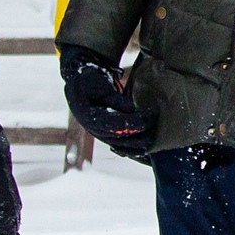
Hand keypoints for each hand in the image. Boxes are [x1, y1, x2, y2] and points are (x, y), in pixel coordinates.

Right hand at [58, 43, 154, 158]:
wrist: (81, 86)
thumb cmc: (91, 82)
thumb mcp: (99, 85)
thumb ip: (113, 98)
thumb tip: (130, 109)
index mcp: (89, 116)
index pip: (112, 124)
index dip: (132, 123)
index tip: (147, 117)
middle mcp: (93, 129)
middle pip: (117, 139)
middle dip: (138, 134)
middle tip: (154, 124)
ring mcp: (100, 134)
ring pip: (119, 147)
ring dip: (137, 146)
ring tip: (153, 141)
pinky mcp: (106, 136)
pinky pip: (120, 148)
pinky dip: (132, 151)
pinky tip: (145, 152)